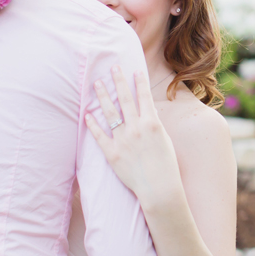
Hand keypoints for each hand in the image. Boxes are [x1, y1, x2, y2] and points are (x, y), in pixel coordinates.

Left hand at [85, 67, 182, 207]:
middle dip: (119, 81)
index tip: (134, 70)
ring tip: (97, 84)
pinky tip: (87, 114)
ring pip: (110, 113)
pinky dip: (93, 124)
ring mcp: (123, 140)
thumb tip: (147, 110)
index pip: (144, 97)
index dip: (139, 82)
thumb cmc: (166, 165)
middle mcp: (136, 128)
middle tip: (112, 67)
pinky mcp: (112, 154)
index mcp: (152, 123)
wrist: (159, 188)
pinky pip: (100, 136)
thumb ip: (154, 123)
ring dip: (103, 96)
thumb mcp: (164, 139)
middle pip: (125, 99)